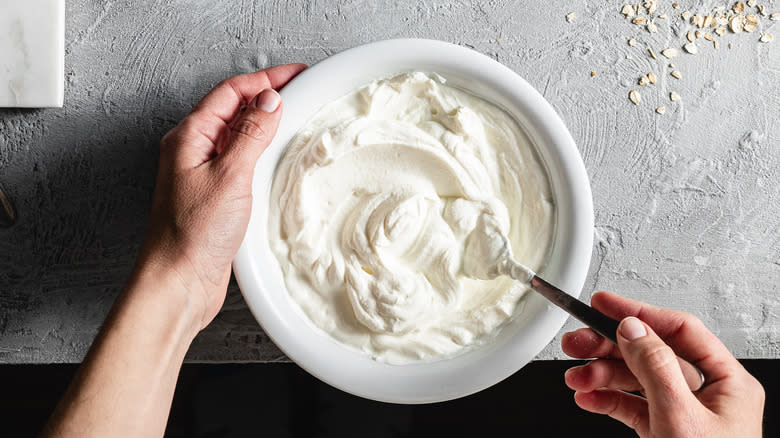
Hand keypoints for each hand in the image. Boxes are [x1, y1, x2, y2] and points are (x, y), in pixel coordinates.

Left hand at [136, 63, 306, 331]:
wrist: (179, 282)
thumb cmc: (192, 235)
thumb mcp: (229, 177)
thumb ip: (250, 135)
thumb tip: (269, 101)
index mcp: (189, 137)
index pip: (231, 92)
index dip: (266, 79)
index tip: (296, 74)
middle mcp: (194, 151)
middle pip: (234, 108)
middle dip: (267, 95)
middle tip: (301, 90)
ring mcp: (204, 172)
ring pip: (238, 134)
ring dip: (265, 122)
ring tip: (295, 117)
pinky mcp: (216, 194)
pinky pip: (241, 160)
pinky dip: (262, 150)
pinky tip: (278, 157)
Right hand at [562, 291, 763, 436]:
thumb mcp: (680, 417)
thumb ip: (655, 367)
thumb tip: (632, 327)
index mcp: (727, 382)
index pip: (679, 331)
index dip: (639, 313)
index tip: (604, 304)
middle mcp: (706, 393)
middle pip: (650, 353)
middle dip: (608, 348)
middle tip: (575, 342)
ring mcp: (684, 413)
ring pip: (635, 380)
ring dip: (601, 376)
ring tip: (575, 378)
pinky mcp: (664, 431)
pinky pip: (631, 407)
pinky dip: (606, 400)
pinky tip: (587, 398)